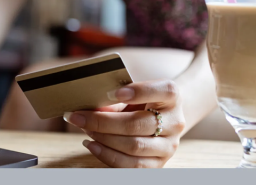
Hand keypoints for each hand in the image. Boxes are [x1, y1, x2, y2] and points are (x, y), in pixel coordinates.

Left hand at [63, 80, 186, 167]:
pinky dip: (107, 155)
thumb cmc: (144, 100)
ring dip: (104, 138)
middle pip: (138, 124)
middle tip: (80, 117)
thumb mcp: (135, 91)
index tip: (114, 92)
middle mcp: (175, 122)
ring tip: (85, 129)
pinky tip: (92, 145)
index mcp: (172, 96)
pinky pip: (132, 165)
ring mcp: (168, 146)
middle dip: (104, 121)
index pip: (163, 91)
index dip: (139, 91)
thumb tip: (92, 109)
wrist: (165, 118)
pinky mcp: (158, 164)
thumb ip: (117, 97)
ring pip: (134, 146)